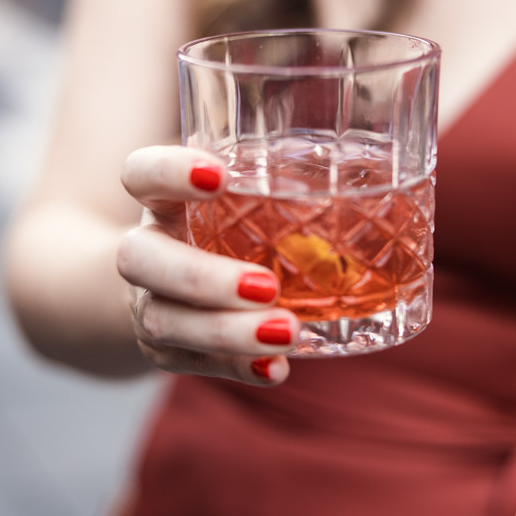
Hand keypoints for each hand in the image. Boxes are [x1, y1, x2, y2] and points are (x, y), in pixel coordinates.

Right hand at [116, 145, 297, 384]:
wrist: (162, 285)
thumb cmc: (217, 225)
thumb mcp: (234, 194)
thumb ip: (273, 175)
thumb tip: (375, 146)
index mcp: (158, 200)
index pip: (140, 174)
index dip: (168, 172)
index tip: (220, 177)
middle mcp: (144, 250)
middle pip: (141, 260)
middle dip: (201, 277)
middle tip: (266, 284)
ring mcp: (149, 304)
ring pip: (167, 322)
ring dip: (227, 331)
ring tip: (287, 331)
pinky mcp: (168, 350)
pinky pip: (195, 363)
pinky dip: (238, 368)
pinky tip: (276, 369)